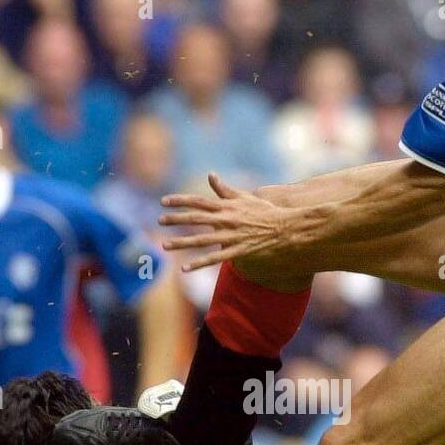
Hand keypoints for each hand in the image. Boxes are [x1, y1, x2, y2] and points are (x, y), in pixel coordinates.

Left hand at [160, 173, 302, 272]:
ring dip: (182, 242)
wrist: (285, 228)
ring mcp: (231, 236)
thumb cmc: (265, 212)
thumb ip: (224, 189)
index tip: (163, 201)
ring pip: (202, 240)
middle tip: (159, 220)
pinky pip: (215, 259)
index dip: (180, 200)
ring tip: (164, 245)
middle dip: (176, 219)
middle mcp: (226, 220)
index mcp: (226, 206)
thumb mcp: (244, 197)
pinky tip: (184, 268)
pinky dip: (199, 264)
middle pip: (196, 219)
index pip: (198, 201)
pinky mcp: (237, 251)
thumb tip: (210, 175)